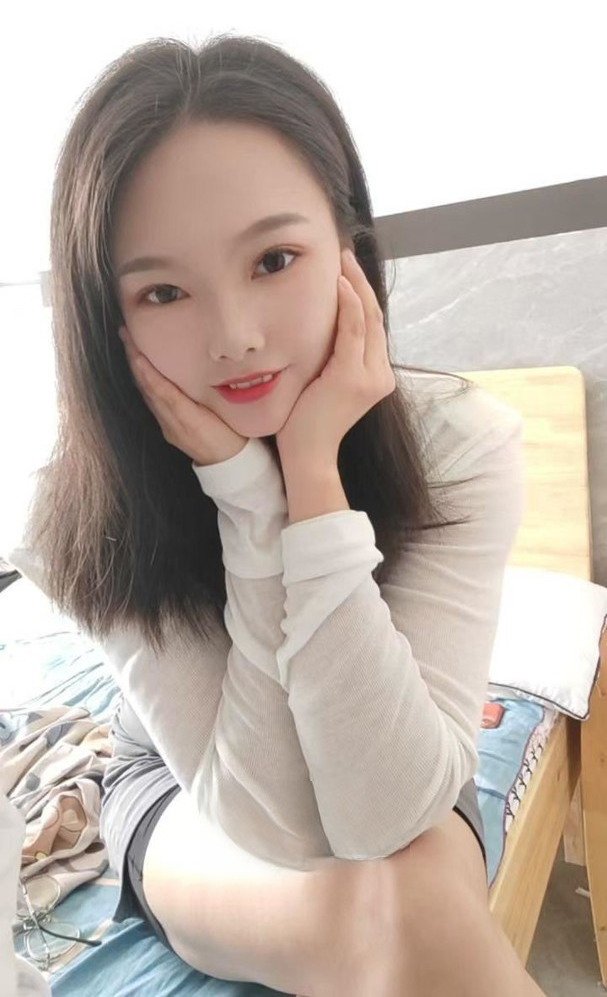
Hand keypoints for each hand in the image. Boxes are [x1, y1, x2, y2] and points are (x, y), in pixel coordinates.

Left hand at [118, 325, 247, 465]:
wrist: (230, 467)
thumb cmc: (234, 438)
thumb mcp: (226, 416)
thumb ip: (207, 395)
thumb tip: (195, 367)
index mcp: (186, 418)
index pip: (159, 389)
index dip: (147, 368)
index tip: (135, 346)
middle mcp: (171, 422)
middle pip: (147, 388)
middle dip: (135, 360)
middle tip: (125, 333)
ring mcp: (168, 426)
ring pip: (147, 394)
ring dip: (137, 369)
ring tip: (130, 345)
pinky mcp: (169, 428)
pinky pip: (152, 401)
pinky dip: (145, 382)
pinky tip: (143, 371)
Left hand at [275, 247, 395, 465]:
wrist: (307, 454)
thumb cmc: (307, 422)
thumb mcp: (324, 382)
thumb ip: (332, 358)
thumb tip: (321, 328)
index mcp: (376, 375)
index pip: (371, 327)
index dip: (362, 295)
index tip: (347, 271)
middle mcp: (380, 375)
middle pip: (374, 318)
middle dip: (360, 283)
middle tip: (345, 255)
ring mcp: (369, 377)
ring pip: (366, 319)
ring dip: (354, 285)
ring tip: (342, 261)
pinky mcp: (352, 377)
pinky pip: (352, 331)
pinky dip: (348, 305)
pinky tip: (339, 284)